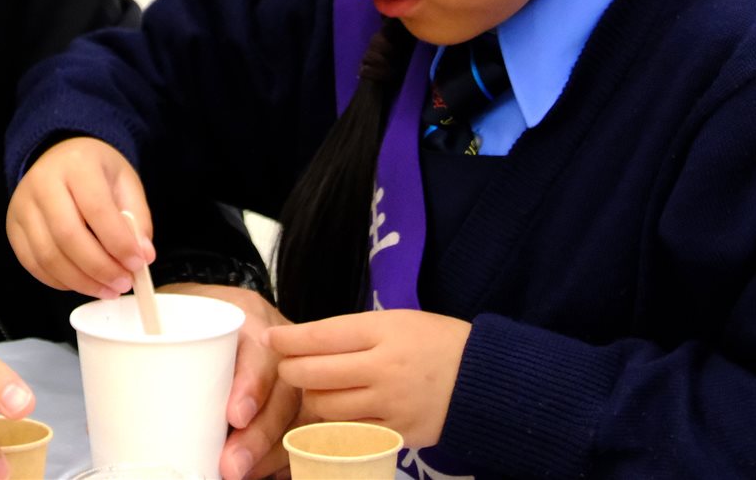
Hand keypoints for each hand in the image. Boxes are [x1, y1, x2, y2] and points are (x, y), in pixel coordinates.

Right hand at [5, 137, 153, 298]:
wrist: (60, 157)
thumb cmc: (96, 172)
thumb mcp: (126, 183)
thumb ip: (137, 219)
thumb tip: (143, 256)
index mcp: (77, 165)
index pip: (96, 209)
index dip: (118, 242)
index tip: (137, 264)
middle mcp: (42, 182)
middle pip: (68, 236)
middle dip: (99, 268)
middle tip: (123, 284)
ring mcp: (22, 206)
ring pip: (48, 256)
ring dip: (81, 281)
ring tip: (107, 289)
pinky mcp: (12, 228)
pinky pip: (33, 265)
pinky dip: (60, 281)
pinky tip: (83, 282)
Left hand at [159, 284, 299, 479]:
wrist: (217, 302)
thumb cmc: (190, 312)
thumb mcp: (174, 314)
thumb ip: (153, 349)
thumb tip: (105, 405)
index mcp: (248, 319)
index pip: (259, 351)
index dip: (252, 385)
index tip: (234, 415)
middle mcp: (276, 348)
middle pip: (284, 394)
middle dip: (259, 437)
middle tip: (231, 467)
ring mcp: (289, 375)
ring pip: (295, 419)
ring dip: (270, 453)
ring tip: (241, 475)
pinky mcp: (291, 401)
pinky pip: (298, 433)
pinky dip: (281, 457)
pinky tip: (262, 473)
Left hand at [266, 310, 470, 449]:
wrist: (484, 379)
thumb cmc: (436, 342)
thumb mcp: (397, 322)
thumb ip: (354, 333)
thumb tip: (306, 342)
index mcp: (383, 331)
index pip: (321, 336)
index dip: (288, 339)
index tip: (271, 339)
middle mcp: (384, 368)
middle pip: (315, 375)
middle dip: (291, 371)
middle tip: (287, 367)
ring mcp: (391, 405)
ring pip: (327, 408)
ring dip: (313, 399)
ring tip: (317, 389)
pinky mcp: (398, 434)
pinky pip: (350, 433)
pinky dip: (336, 424)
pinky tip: (336, 414)